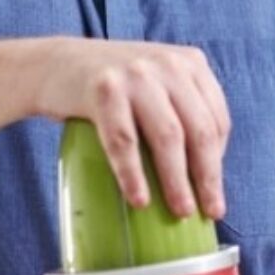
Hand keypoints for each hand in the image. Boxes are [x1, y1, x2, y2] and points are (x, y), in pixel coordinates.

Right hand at [38, 38, 229, 218]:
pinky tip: (140, 199)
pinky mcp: (104, 88)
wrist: (55, 64)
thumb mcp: (156, 82)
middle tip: (210, 210)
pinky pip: (124, 141)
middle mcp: (169, 64)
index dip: (219, 159)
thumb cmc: (113, 85)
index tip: (214, 191)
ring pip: (168, 137)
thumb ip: (181, 109)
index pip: (217, 119)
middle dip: (207, 176)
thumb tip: (203, 176)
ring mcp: (137, 74)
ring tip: (180, 210)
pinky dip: (133, 175)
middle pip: (199, 130)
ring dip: (177, 181)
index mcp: (190, 63)